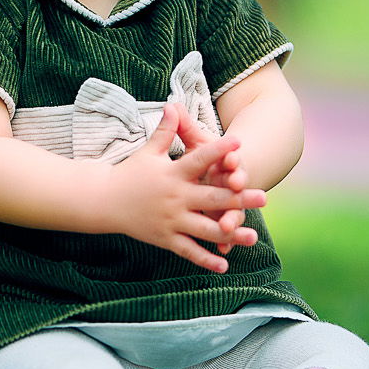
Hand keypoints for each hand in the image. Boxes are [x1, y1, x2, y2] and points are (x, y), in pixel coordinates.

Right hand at [99, 101, 268, 273]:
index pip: (199, 159)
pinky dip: (205, 259)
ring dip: (230, 233)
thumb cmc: (131, 173)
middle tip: (264, 198)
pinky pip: (189, 251)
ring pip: (205, 229)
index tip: (239, 143)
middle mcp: (175, 198)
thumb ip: (165, 130)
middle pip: (212, 198)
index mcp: (174, 174)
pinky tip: (225, 265)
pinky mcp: (166, 238)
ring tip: (253, 236)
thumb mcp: (149, 151)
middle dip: (239, 199)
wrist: (104, 201)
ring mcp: (171, 220)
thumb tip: (174, 104)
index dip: (218, 151)